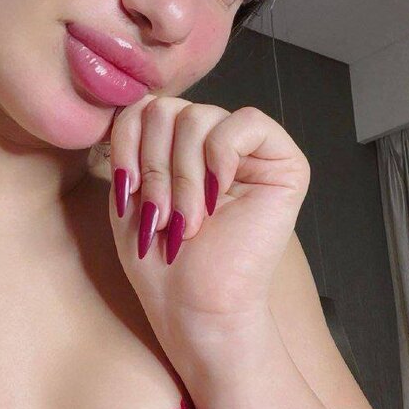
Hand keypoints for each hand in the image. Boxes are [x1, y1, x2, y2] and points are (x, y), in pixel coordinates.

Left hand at [107, 95, 310, 368]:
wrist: (194, 307)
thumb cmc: (160, 261)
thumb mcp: (129, 192)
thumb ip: (130, 142)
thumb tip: (134, 100)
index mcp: (176, 146)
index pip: (143, 107)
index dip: (125, 143)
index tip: (125, 192)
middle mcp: (213, 142)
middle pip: (168, 108)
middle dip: (154, 166)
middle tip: (161, 216)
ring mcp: (248, 151)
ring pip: (199, 117)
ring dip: (182, 176)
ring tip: (187, 221)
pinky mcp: (284, 163)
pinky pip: (245, 123)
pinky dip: (220, 157)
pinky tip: (217, 197)